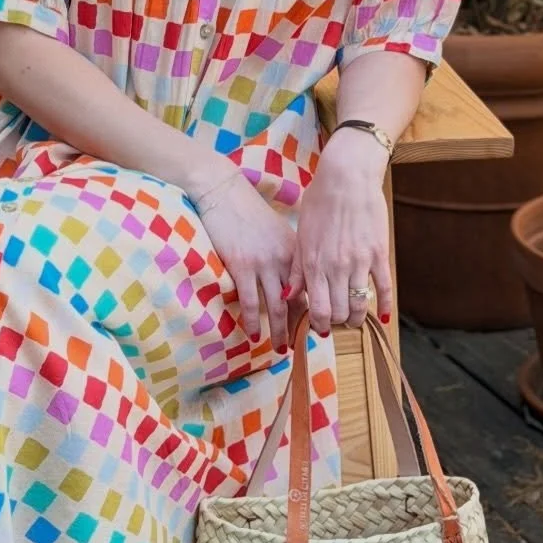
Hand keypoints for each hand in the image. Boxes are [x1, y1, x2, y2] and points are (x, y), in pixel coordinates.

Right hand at [193, 171, 298, 353]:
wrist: (225, 194)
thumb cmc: (251, 214)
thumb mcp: (278, 233)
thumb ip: (289, 258)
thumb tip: (295, 285)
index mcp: (297, 251)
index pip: (311, 288)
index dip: (315, 310)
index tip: (317, 328)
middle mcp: (284, 259)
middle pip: (298, 301)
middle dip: (301, 327)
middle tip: (302, 346)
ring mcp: (263, 263)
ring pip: (277, 306)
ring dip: (280, 331)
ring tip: (280, 349)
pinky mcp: (242, 266)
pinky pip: (250, 301)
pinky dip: (253, 321)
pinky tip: (254, 334)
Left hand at [290, 143, 391, 335]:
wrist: (346, 177)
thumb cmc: (319, 203)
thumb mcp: (301, 236)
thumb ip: (297, 270)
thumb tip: (288, 297)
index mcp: (314, 265)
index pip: (318, 310)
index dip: (319, 324)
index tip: (320, 324)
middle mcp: (337, 268)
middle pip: (340, 313)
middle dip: (337, 322)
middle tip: (336, 319)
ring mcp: (360, 262)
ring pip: (361, 305)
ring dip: (357, 318)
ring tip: (353, 317)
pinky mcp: (379, 254)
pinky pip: (384, 287)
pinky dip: (384, 305)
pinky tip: (383, 316)